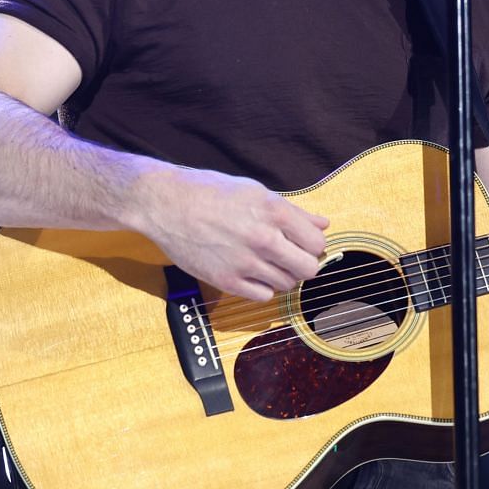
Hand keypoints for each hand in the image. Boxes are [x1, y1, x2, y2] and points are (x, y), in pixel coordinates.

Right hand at [137, 165, 329, 301]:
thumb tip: (323, 224)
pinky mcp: (226, 281)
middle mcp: (263, 239)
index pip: (317, 243)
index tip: (303, 244)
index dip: (313, 245)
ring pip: (286, 284)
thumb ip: (293, 212)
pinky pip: (262, 296)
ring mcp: (245, 263)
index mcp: (274, 212)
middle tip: (290, 257)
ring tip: (265, 261)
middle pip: (308, 269)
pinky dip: (261, 287)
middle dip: (303, 264)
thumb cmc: (210, 193)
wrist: (166, 204)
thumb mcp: (256, 192)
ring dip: (281, 275)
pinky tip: (250, 272)